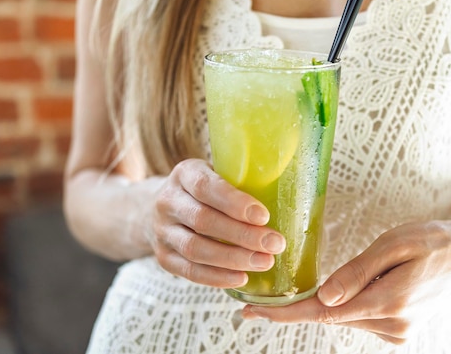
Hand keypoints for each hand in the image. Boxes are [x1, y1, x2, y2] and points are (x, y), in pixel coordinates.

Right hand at [152, 158, 285, 287]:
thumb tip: (289, 192)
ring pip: (195, 249)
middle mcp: (167, 201)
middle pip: (203, 220)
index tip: (264, 216)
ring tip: (265, 262)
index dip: (234, 202)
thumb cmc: (207, 189)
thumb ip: (243, 180)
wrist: (165, 206)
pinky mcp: (163, 256)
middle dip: (242, 235)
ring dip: (233, 259)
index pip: (205, 186)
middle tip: (275, 244)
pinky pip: (189, 271)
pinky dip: (217, 277)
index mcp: (184, 174)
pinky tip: (242, 278)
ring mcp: (161, 231)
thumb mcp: (218, 172)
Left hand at [242, 217, 450, 343]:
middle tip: (268, 299)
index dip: (287, 313)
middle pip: (332, 316)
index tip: (255, 314)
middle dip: (301, 304)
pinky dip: (348, 303)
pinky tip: (356, 285)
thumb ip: (357, 273)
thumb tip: (324, 299)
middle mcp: (394, 324)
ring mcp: (399, 331)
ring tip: (343, 274)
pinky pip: (361, 317)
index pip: (325, 312)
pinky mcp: (400, 330)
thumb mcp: (394, 244)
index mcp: (391, 301)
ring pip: (345, 317)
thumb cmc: (433, 239)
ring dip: (330, 301)